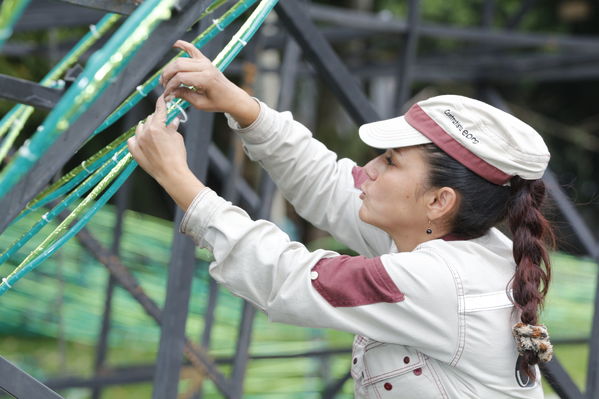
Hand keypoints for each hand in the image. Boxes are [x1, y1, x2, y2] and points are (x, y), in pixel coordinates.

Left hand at [128, 95, 204, 209]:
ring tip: (153, 133)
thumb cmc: (177, 156)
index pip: (159, 110)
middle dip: (156, 119)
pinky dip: (137, 138)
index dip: (161, 103)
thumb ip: (172, 128)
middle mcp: (145, 132)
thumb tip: (173, 121)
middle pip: (150, 118)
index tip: (161, 99)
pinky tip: (142, 140)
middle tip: (163, 122)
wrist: (171, 174)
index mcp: (157, 127)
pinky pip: (132, 140)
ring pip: (140, 128)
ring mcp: (139, 142)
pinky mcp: (135, 152)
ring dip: (146, 127)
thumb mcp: (178, 139)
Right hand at [161, 40, 258, 126]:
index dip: (170, 86)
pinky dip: (184, 45)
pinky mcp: (205, 60)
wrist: (232, 97)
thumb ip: (184, 96)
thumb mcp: (200, 103)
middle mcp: (205, 67)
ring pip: (181, 60)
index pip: (180, 78)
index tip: (167, 95)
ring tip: (166, 79)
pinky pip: (192, 49)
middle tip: (164, 86)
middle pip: (178, 66)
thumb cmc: (218, 102)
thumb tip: (169, 92)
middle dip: (167, 76)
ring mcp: (205, 62)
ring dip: (170, 68)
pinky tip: (175, 44)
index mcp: (206, 79)